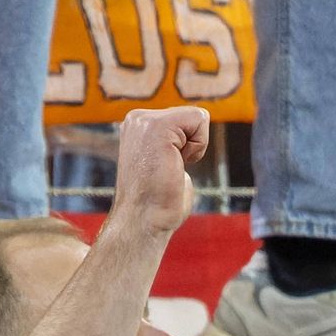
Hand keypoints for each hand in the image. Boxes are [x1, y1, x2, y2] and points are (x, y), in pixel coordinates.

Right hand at [111, 104, 212, 238]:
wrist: (144, 219)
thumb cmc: (157, 201)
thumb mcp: (164, 163)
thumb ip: (173, 147)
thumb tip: (183, 152)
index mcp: (137, 126)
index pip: (184, 120)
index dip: (187, 146)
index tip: (166, 167)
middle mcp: (137, 119)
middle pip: (192, 116)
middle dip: (191, 145)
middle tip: (168, 169)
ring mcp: (144, 120)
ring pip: (197, 117)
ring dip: (194, 147)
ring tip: (170, 167)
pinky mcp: (157, 126)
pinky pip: (198, 120)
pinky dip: (197, 146)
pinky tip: (176, 164)